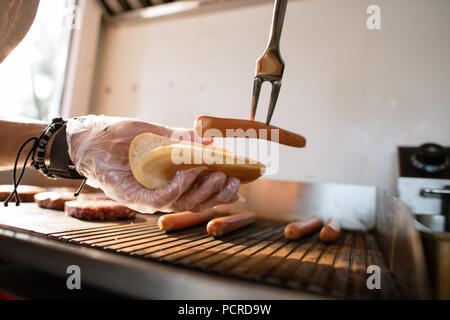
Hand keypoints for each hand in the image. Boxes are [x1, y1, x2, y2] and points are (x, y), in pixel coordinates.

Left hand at [66, 115, 240, 212]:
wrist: (91, 137)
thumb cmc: (123, 136)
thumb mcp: (158, 134)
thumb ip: (184, 140)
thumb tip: (213, 143)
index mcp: (173, 179)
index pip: (203, 190)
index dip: (223, 189)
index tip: (241, 179)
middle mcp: (164, 192)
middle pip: (198, 202)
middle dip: (219, 193)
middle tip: (233, 178)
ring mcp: (149, 197)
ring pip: (183, 204)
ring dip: (203, 191)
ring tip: (217, 175)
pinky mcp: (133, 198)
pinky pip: (160, 200)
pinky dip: (177, 189)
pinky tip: (188, 174)